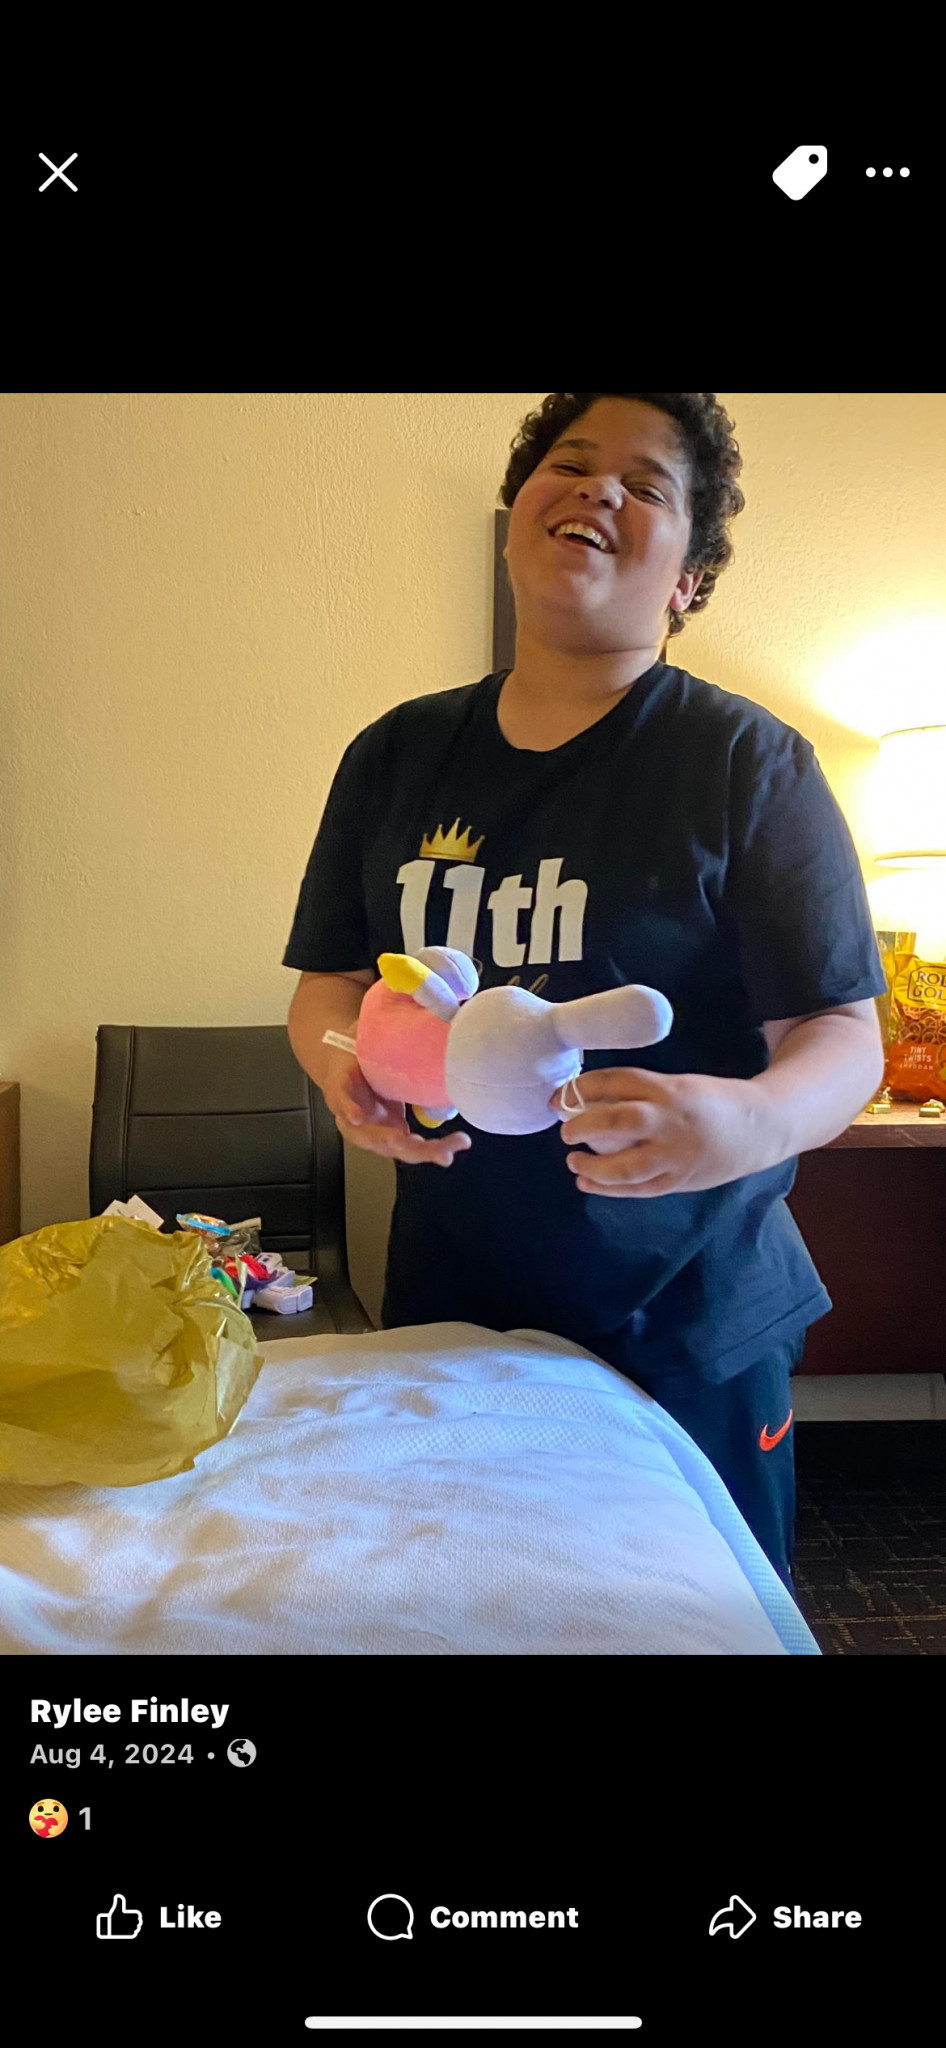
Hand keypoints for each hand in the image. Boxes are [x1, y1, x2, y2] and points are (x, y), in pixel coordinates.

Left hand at [321, 1052, 471, 1168]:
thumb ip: (424, 1104)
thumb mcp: (405, 1091)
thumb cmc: (375, 1076)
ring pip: (368, 1136)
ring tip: (403, 1142)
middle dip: (421, 1152)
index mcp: (389, 1131)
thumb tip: (457, 1108)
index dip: (436, 1150)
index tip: (461, 1144)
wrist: (342, 1053)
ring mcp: (351, 1115)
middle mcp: (370, 1130)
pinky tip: (359, 1119)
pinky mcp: (336, 1092)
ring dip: (386, 1140)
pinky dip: (350, 1112)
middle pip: (395, 1148)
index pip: (414, 1148)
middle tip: (444, 1151)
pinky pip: (343, 1105)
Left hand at [549, 1068, 771, 1196]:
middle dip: (583, 1126)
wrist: (762, 1125)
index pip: (617, 1082)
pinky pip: (640, 1188)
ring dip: (593, 1167)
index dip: (582, 1088)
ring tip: (574, 1163)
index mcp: (669, 1088)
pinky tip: (588, 1184)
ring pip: (626, 1165)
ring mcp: (677, 1153)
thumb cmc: (713, 1102)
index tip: (559, 1097)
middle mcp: (671, 1119)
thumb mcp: (680, 1085)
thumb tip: (591, 1103)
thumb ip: (643, 1094)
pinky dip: (610, 1189)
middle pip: (617, 1121)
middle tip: (566, 1131)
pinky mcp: (681, 1179)